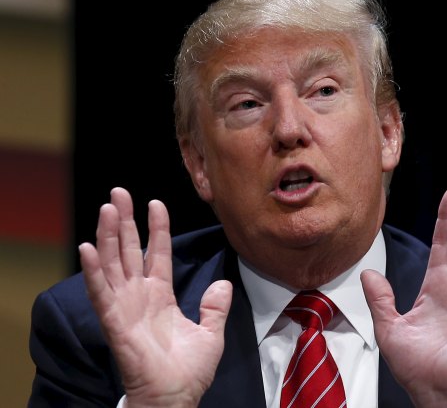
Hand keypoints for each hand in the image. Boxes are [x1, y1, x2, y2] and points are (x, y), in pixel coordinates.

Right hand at [79, 187, 231, 406]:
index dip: (157, 229)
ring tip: (107, 208)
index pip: (158, 253)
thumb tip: (224, 284)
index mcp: (161, 295)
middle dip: (124, 221)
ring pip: (113, 263)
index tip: (155, 203)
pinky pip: (101, 292)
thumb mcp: (211, 333)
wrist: (175, 397)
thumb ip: (215, 307)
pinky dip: (94, 270)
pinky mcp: (114, 321)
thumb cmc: (189, 371)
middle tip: (118, 193)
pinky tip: (88, 247)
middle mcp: (140, 295)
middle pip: (129, 250)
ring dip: (108, 235)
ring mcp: (125, 306)